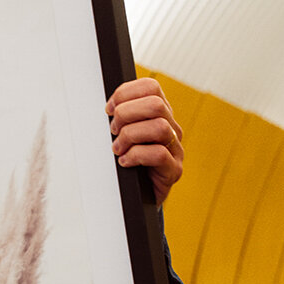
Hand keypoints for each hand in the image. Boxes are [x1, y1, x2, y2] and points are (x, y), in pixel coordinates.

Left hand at [106, 78, 183, 204]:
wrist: (137, 196)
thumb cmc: (128, 161)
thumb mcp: (121, 134)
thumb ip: (120, 117)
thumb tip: (107, 107)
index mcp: (159, 114)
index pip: (150, 87)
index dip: (126, 93)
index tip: (109, 109)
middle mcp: (171, 128)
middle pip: (156, 104)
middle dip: (126, 114)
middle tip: (113, 130)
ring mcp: (175, 149)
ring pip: (159, 127)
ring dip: (130, 136)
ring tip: (118, 148)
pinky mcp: (174, 170)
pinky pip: (159, 154)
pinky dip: (136, 156)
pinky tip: (125, 161)